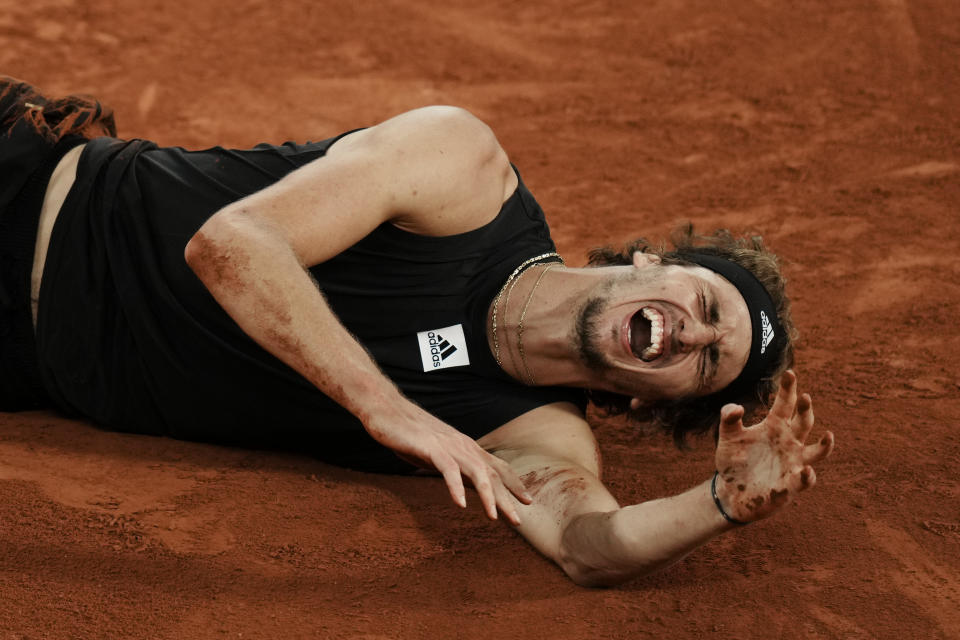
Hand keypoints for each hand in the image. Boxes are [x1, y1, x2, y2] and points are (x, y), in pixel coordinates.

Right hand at [363, 400, 532, 524]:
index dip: (514, 484)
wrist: (387, 409)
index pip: (498, 466)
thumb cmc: (410, 433)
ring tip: (495, 517)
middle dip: (507, 498)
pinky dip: (455, 488)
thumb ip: (453, 468)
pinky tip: (461, 504)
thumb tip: (463, 485)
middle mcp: (463, 446)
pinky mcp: (431, 448)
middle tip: (519, 520)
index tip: (528, 500)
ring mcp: (449, 446)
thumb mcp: (436, 454)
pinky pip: (448, 470)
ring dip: (488, 496)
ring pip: (476, 473)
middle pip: (492, 474)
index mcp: (466, 447)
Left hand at [713, 370, 834, 522]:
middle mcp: (789, 443)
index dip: (789, 389)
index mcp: (774, 427)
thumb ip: (729, 419)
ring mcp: (793, 464)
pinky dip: (806, 477)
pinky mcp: (789, 486)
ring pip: (816, 453)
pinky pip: (803, 481)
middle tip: (805, 396)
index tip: (789, 373)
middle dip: (806, 410)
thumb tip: (736, 408)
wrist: (730, 492)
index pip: (785, 404)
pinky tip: (805, 472)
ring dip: (824, 446)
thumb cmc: (733, 461)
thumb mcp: (727, 437)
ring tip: (828, 436)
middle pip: (804, 422)